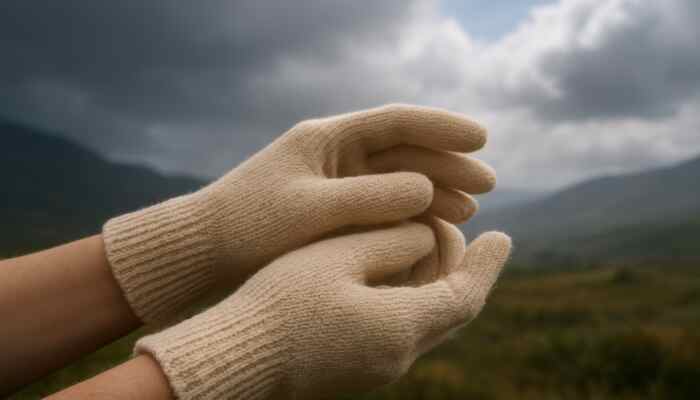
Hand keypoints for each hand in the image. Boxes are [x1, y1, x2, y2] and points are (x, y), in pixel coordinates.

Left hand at [102, 104, 494, 321]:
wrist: (205, 253)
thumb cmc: (249, 226)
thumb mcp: (311, 211)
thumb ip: (370, 198)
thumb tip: (427, 188)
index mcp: (326, 138)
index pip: (396, 122)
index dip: (442, 128)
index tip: (482, 139)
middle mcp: (335, 154)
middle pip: (404, 151)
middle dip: (448, 165)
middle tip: (489, 184)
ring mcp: (336, 182)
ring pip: (398, 180)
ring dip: (436, 191)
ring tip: (470, 209)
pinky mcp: (334, 211)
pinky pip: (383, 206)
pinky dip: (413, 214)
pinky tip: (438, 226)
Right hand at [136, 223, 510, 399]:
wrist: (235, 359)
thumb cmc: (281, 303)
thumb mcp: (339, 257)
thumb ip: (392, 241)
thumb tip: (424, 234)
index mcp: (402, 327)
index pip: (466, 295)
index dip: (488, 264)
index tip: (503, 234)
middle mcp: (398, 356)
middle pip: (451, 311)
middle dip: (462, 270)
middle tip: (462, 233)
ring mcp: (377, 369)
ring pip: (426, 322)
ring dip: (435, 284)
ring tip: (430, 248)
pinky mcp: (355, 370)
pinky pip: (400, 332)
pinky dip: (410, 300)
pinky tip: (392, 276)